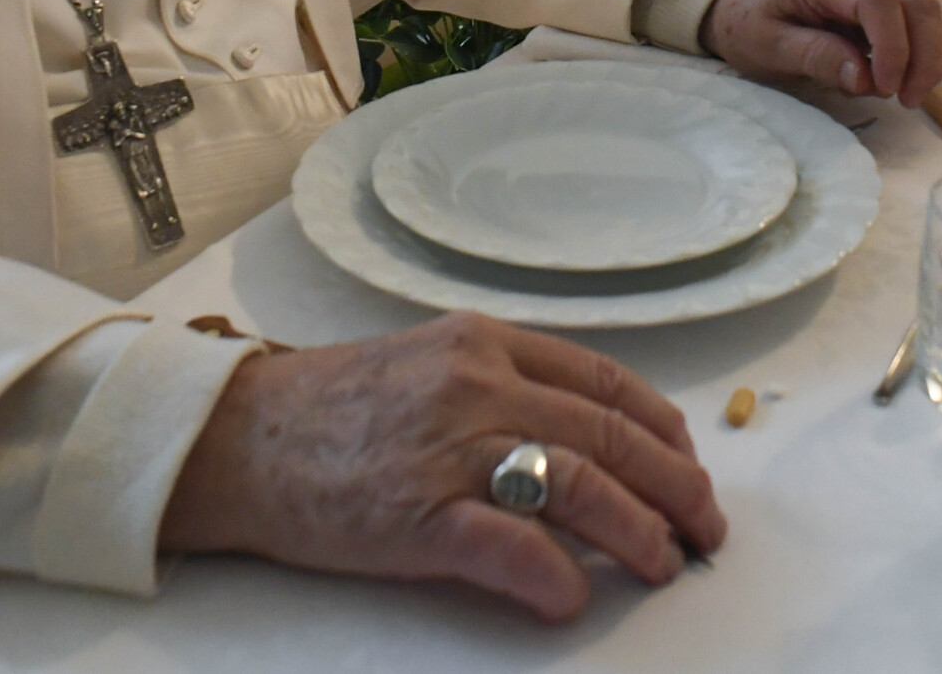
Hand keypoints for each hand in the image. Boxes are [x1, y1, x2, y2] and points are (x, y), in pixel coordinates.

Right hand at [160, 313, 723, 621]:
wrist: (236, 437)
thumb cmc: (327, 408)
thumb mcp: (424, 364)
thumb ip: (499, 389)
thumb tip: (585, 443)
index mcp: (484, 344)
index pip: (606, 382)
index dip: (665, 431)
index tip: (691, 466)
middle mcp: (476, 385)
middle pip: (611, 436)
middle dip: (676, 488)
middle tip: (705, 531)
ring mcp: (448, 448)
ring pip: (580, 484)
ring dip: (638, 532)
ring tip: (662, 566)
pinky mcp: (416, 514)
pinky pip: (510, 544)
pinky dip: (556, 575)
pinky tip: (573, 597)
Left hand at [700, 0, 941, 106]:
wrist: (743, 9)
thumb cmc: (750, 27)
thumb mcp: (770, 48)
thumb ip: (815, 57)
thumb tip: (864, 77)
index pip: (876, 1)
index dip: (892, 46)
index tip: (886, 88)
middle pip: (914, 2)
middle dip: (923, 55)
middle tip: (908, 101)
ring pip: (925, 10)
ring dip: (927, 57)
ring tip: (905, 97)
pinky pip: (915, 21)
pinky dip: (919, 53)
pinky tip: (900, 81)